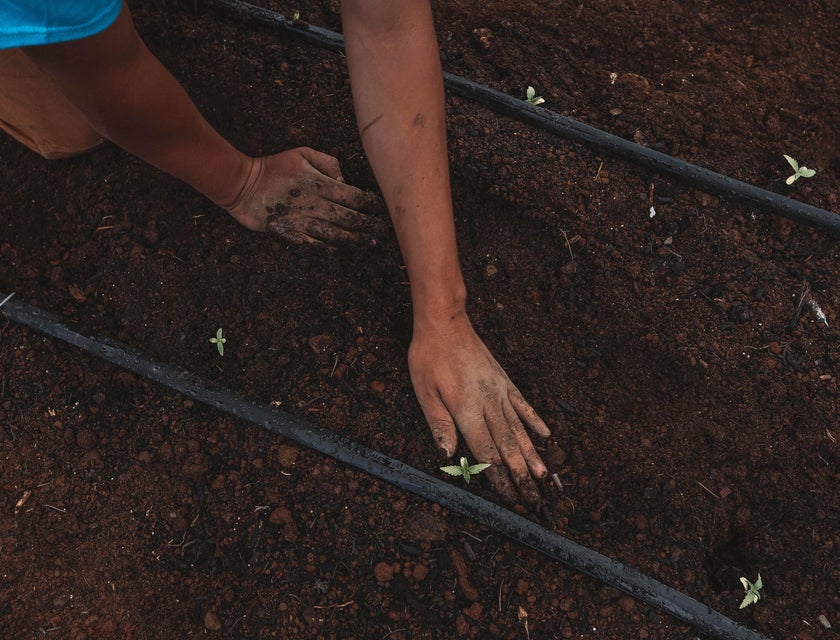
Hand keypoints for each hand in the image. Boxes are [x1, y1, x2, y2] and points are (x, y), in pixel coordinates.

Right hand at [223, 147, 387, 244]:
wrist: (241, 184)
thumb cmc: (274, 166)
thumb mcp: (302, 153)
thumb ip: (328, 163)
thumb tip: (344, 180)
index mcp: (317, 183)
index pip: (352, 196)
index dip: (369, 204)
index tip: (380, 210)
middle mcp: (312, 203)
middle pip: (347, 217)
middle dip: (366, 225)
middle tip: (380, 230)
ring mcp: (299, 220)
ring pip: (333, 233)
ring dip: (352, 239)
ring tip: (366, 243)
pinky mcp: (287, 232)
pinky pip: (311, 243)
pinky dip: (327, 247)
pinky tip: (339, 249)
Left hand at [408, 314, 550, 504]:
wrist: (445, 323)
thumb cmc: (429, 357)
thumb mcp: (424, 392)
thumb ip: (439, 425)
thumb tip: (448, 456)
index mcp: (467, 410)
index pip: (485, 452)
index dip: (497, 477)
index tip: (509, 498)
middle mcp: (488, 404)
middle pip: (507, 446)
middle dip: (520, 476)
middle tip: (533, 499)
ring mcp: (500, 392)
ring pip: (519, 430)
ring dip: (532, 455)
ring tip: (545, 476)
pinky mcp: (504, 380)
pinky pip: (523, 405)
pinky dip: (535, 422)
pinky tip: (546, 436)